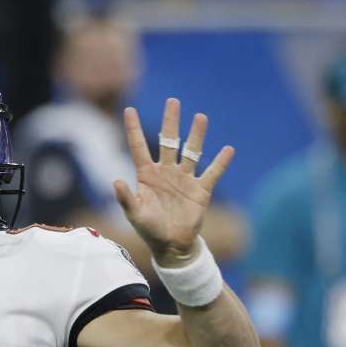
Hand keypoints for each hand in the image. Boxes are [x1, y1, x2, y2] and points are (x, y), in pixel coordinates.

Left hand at [115, 98, 234, 266]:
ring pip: (192, 151)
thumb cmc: (149, 229)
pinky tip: (228, 149)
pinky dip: (221, 162)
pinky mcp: (201, 190)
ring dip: (197, 135)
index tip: (129, 109)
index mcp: (147, 175)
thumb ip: (125, 198)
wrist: (171, 245)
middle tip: (173, 101)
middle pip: (169, 141)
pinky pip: (213, 173)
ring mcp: (184, 179)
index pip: (138, 146)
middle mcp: (166, 172)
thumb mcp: (134, 214)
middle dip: (171, 122)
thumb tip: (116, 181)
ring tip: (200, 117)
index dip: (134, 129)